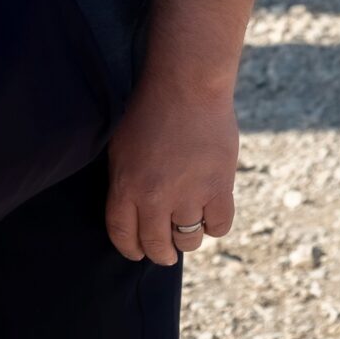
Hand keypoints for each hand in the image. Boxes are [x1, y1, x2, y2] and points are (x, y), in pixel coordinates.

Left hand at [104, 73, 238, 265]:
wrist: (185, 86)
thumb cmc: (148, 110)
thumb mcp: (120, 148)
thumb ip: (123, 183)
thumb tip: (130, 214)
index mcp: (125, 187)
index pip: (123, 237)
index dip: (131, 250)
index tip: (138, 252)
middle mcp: (154, 198)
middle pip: (157, 246)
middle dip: (161, 253)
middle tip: (167, 252)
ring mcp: (189, 195)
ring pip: (189, 241)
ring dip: (188, 237)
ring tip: (188, 224)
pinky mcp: (219, 189)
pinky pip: (219, 227)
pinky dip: (215, 224)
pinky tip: (210, 212)